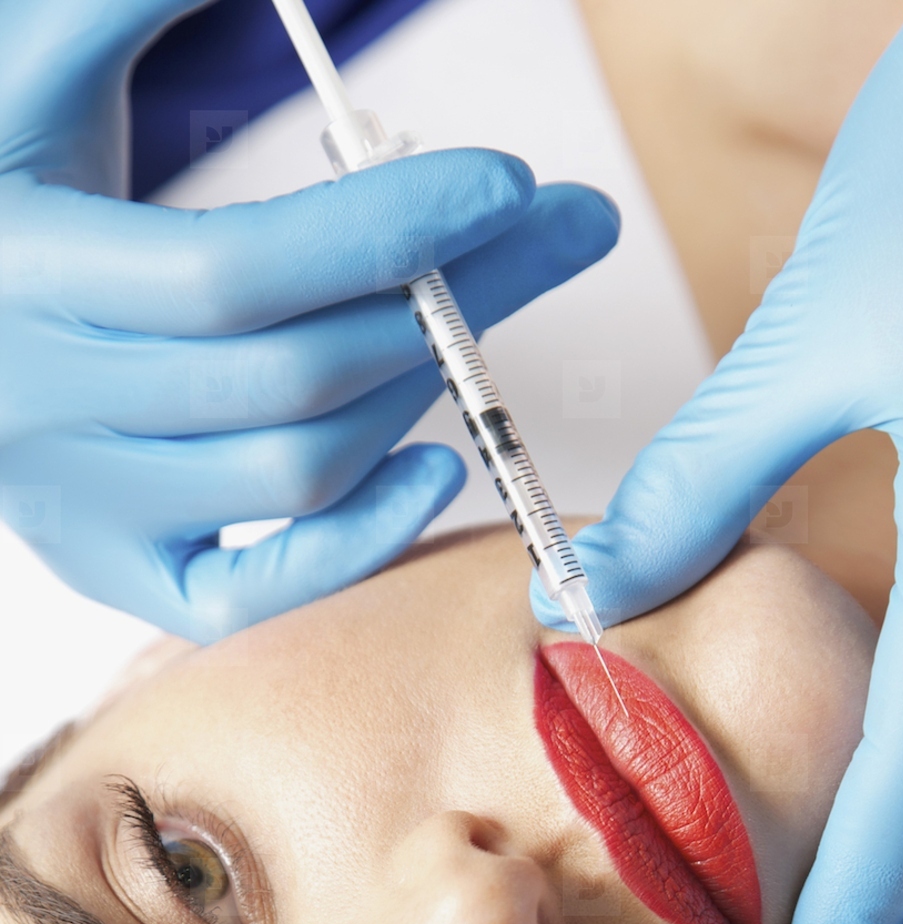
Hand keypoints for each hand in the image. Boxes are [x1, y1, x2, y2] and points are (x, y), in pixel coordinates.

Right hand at [0, 0, 618, 638]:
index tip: (506, 182)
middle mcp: (44, 406)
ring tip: (472, 306)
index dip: (384, 231)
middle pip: (294, 375)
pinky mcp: (114, 564)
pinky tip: (436, 466)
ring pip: (294, 471)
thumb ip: (127, 1)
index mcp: (21, 267)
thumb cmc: (3, 173)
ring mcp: (80, 504)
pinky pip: (249, 592)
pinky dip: (356, 543)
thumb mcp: (34, 65)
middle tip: (553, 230)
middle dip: (447, 298)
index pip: (234, 272)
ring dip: (412, 388)